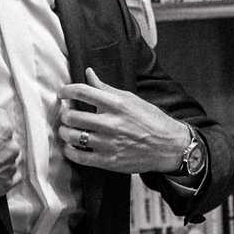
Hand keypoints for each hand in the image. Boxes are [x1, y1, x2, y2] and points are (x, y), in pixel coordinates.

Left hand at [56, 67, 189, 173]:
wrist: (170, 147)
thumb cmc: (151, 121)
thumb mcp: (131, 99)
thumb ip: (106, 88)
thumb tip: (89, 73)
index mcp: (116, 104)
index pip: (82, 92)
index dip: (66, 91)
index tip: (62, 93)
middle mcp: (111, 123)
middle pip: (72, 116)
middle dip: (64, 114)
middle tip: (66, 114)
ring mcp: (109, 144)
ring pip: (72, 136)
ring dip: (64, 132)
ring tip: (67, 130)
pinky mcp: (109, 161)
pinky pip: (79, 157)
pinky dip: (69, 151)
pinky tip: (71, 147)